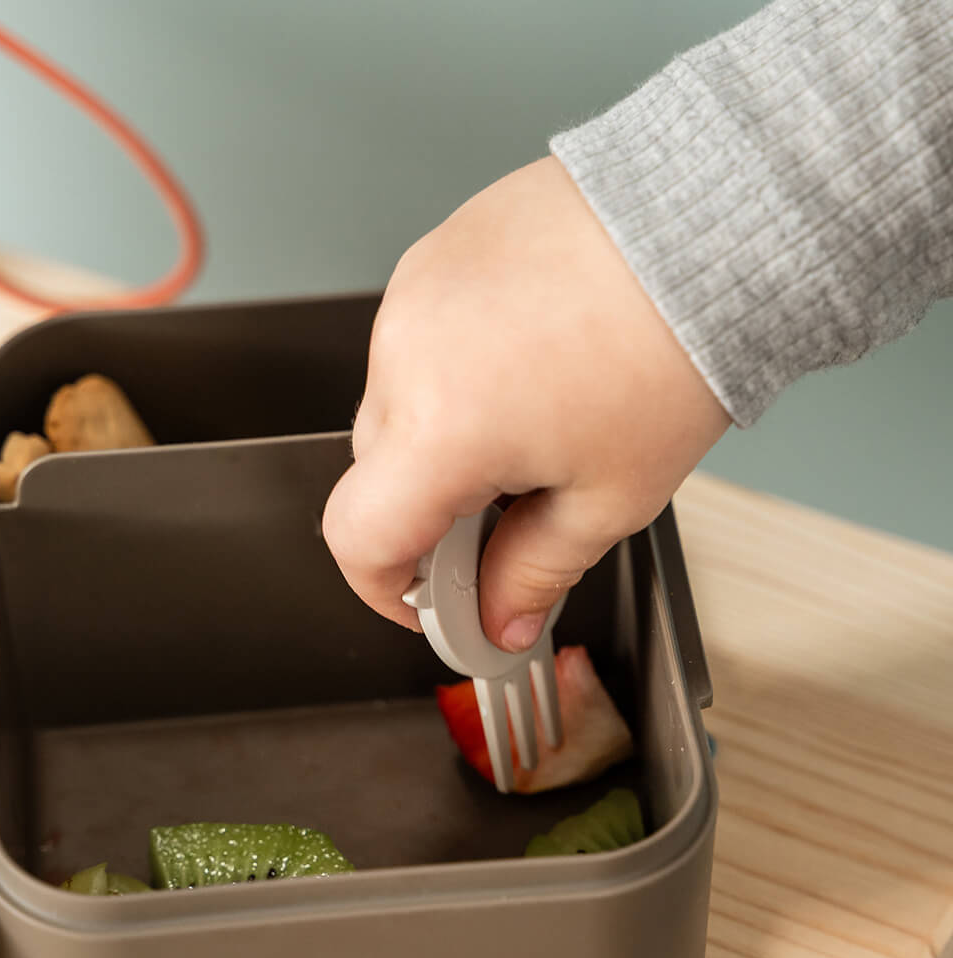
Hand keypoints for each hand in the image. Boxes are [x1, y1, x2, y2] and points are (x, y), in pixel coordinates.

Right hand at [322, 157, 729, 650]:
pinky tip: (525, 362)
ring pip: (398, 402)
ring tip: (532, 419)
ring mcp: (414, 294)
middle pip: (378, 471)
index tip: (426, 599)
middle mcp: (406, 354)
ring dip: (442, 433)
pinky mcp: (435, 253)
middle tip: (505, 515)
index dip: (384, 587)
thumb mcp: (609, 497)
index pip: (356, 537)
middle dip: (430, 509)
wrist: (711, 224)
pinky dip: (455, 370)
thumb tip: (497, 622)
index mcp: (442, 428)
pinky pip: (418, 338)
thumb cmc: (673, 350)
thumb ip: (533, 574)